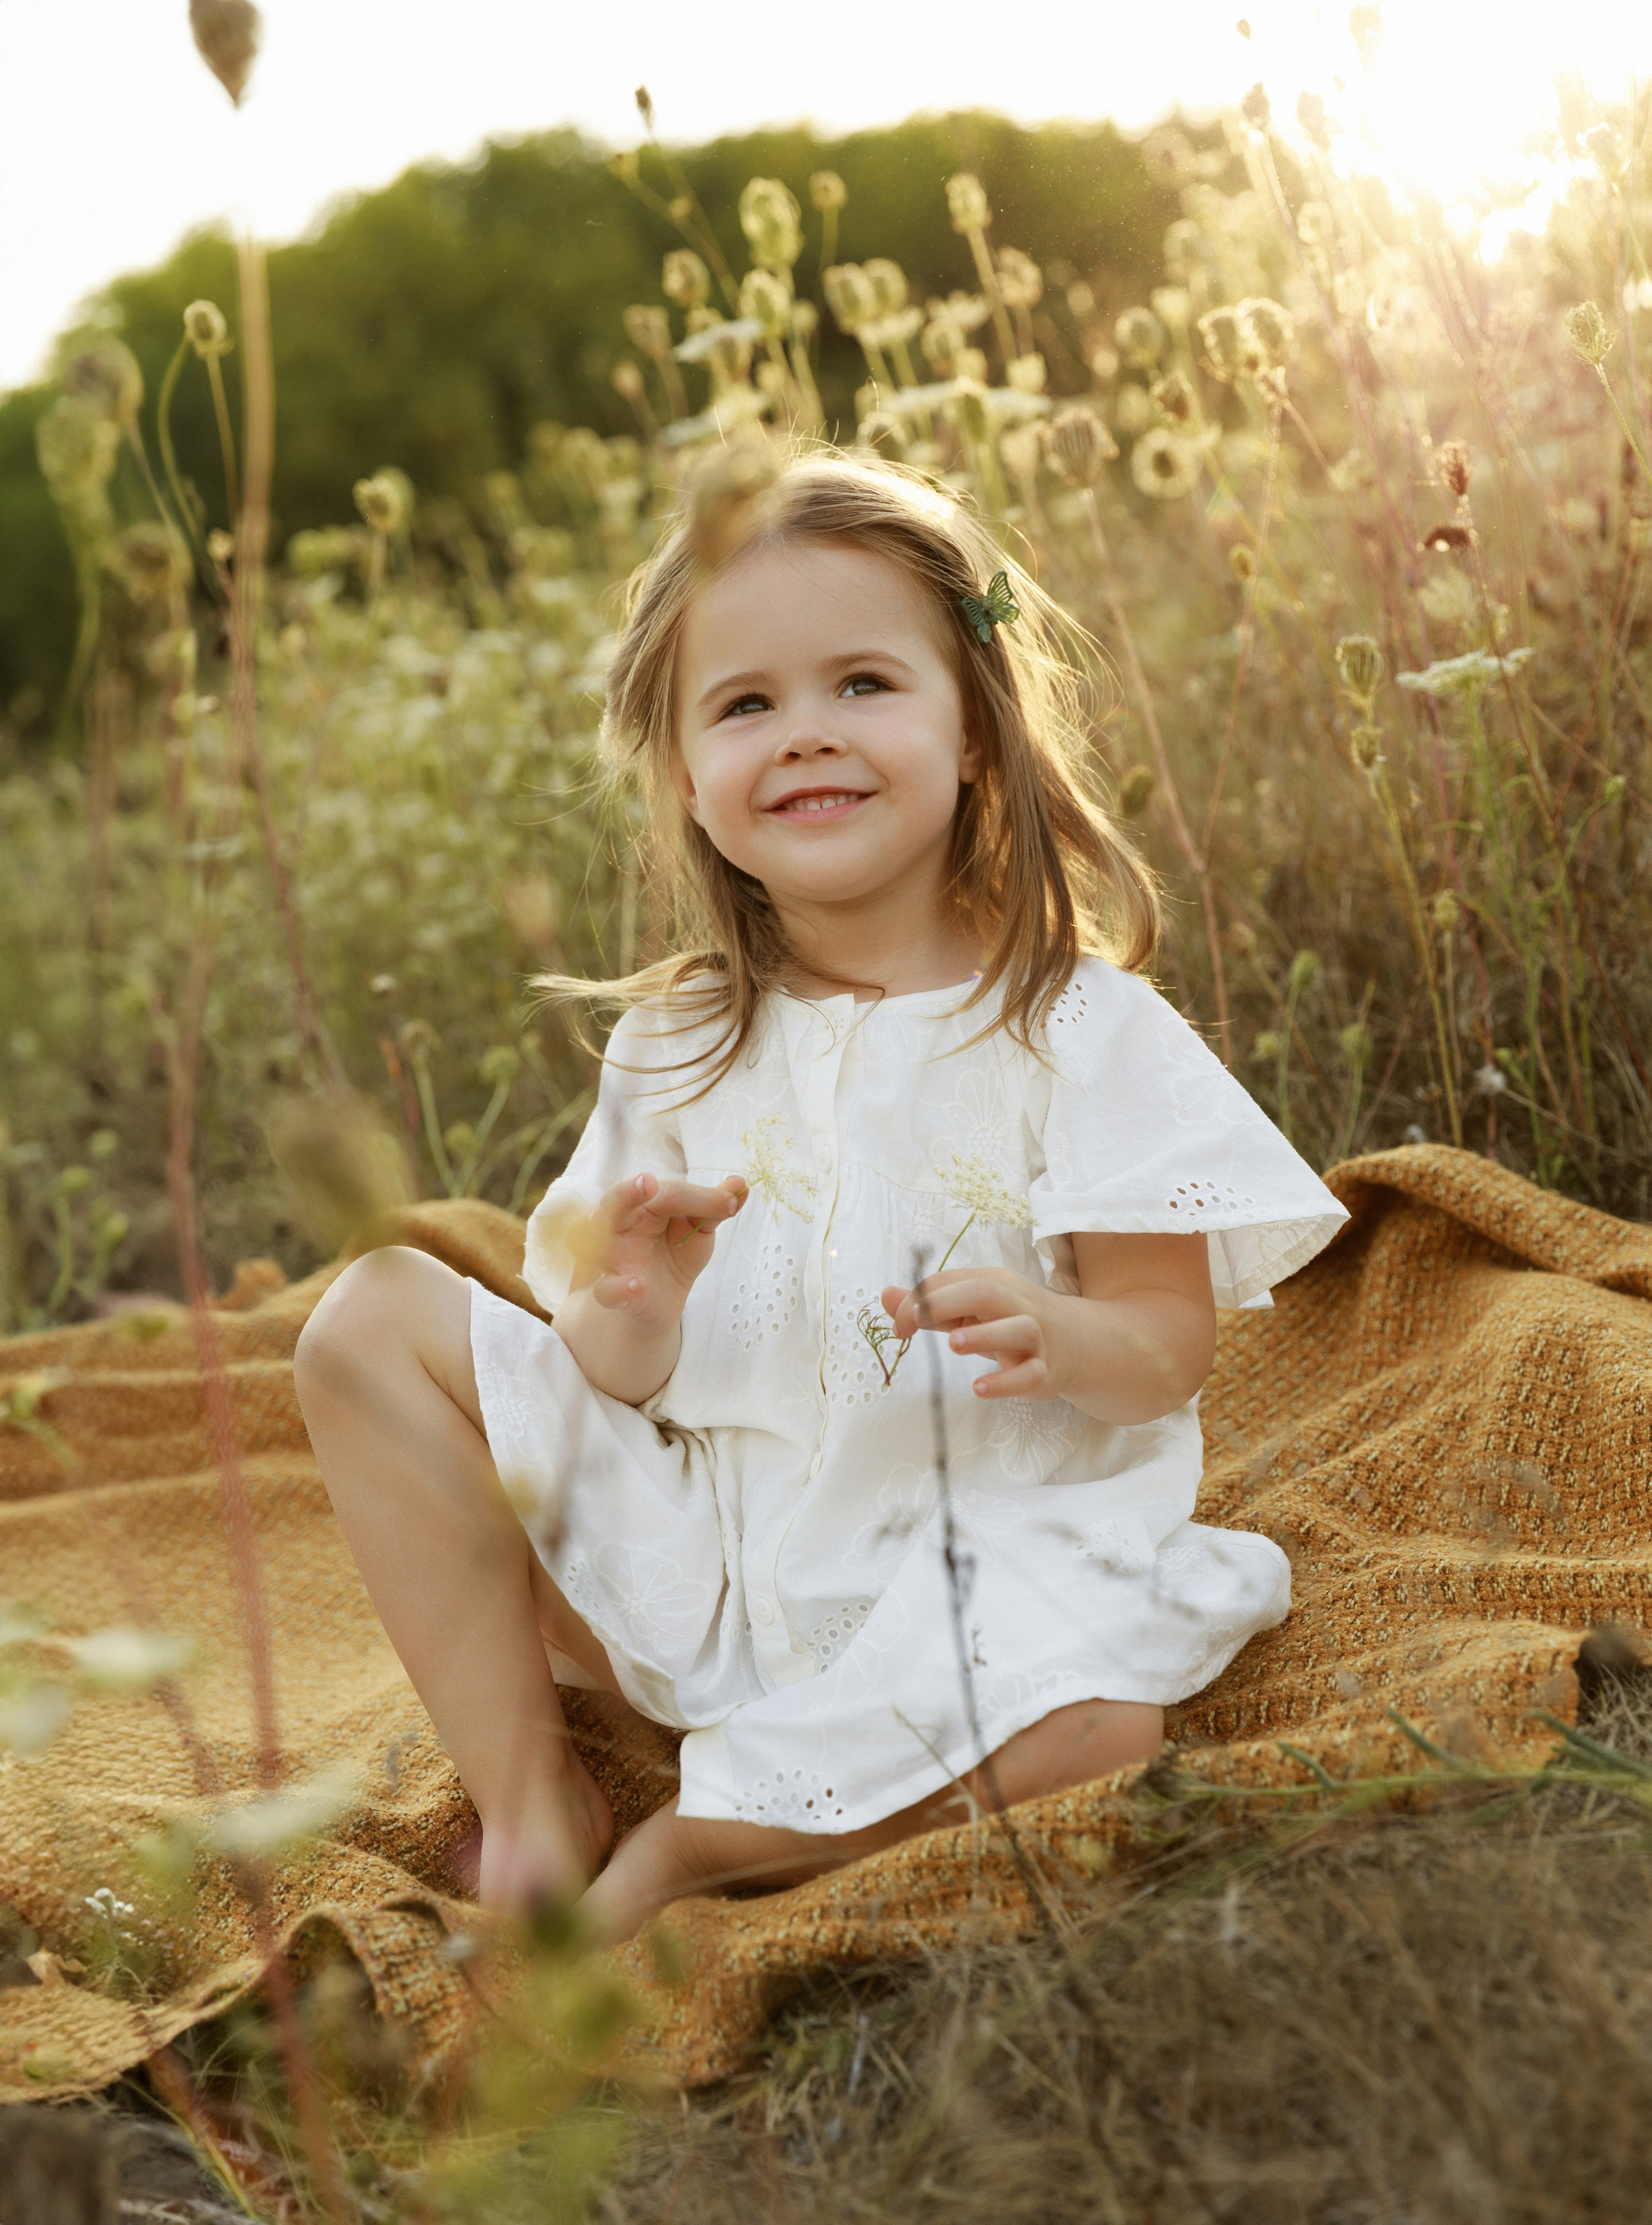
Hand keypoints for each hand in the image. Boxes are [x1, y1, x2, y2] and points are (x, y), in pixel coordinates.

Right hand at [581, 1171, 747, 1340]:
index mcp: (643, 1204)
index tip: (731, 1203)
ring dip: (612, 1239)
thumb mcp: (698, 1228)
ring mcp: (613, 1259)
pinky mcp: (614, 1293)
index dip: (700, 1197)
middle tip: (647, 1183)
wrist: (661, 1299)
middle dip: (629, 1192)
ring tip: (637, 1236)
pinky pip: (606, 1290)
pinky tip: (637, 1286)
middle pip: (616, 1202)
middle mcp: (622, 1225)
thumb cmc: (675, 1251)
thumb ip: (715, 1206)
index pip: (667, 1192)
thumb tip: (740, 1183)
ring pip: (599, 1244)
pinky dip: (618, 1288)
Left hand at [881, 1267, 1058, 1401]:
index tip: (898, 1325)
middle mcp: (1017, 1305)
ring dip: (984, 1335)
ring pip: (1018, 1329)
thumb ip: (929, 1305)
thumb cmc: (1008, 1321)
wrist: (1074, 1342)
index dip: (919, 1300)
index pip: (951, 1282)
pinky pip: (1029, 1375)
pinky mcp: (1044, 1371)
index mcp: (994, 1283)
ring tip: (953, 1344)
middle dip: (947, 1302)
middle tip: (915, 1322)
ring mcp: (1035, 1338)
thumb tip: (885, 1296)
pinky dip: (1005, 1382)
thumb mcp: (968, 1310)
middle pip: (986, 1292)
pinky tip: (979, 1388)